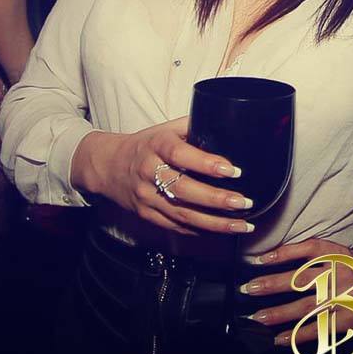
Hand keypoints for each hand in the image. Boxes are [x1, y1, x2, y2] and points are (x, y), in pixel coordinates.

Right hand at [75, 116, 257, 237]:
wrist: (108, 166)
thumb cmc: (144, 145)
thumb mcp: (164, 129)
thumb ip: (192, 126)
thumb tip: (227, 122)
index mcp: (155, 146)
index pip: (180, 154)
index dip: (207, 163)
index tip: (233, 170)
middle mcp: (149, 172)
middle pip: (184, 190)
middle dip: (217, 200)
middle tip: (244, 203)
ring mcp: (147, 197)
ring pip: (182, 215)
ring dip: (215, 224)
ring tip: (242, 225)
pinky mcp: (147, 215)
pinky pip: (176, 227)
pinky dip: (201, 231)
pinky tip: (221, 231)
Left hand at [240, 240, 352, 348]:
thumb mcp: (349, 254)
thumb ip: (324, 250)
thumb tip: (284, 248)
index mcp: (341, 256)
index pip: (310, 249)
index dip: (284, 253)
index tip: (261, 259)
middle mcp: (342, 275)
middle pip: (302, 279)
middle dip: (272, 284)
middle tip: (250, 288)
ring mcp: (345, 299)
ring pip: (307, 306)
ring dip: (279, 313)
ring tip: (258, 316)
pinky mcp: (348, 320)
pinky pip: (319, 329)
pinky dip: (298, 335)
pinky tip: (279, 339)